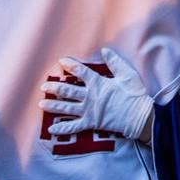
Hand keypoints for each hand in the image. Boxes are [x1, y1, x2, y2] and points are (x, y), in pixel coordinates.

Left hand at [38, 47, 152, 140]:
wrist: (138, 116)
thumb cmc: (134, 94)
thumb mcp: (127, 74)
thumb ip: (115, 62)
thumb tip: (105, 50)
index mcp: (98, 83)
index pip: (81, 71)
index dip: (70, 65)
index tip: (61, 61)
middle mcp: (89, 96)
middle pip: (67, 90)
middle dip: (54, 87)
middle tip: (44, 87)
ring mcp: (88, 111)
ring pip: (66, 107)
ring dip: (53, 105)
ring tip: (41, 104)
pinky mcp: (90, 123)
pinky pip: (73, 127)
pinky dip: (62, 128)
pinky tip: (51, 129)